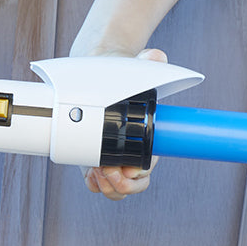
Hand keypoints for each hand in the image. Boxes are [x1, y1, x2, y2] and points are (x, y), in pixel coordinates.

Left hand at [81, 48, 166, 200]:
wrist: (97, 72)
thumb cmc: (119, 73)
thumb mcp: (133, 65)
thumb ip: (149, 61)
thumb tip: (157, 57)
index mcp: (146, 137)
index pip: (147, 167)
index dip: (137, 174)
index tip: (124, 168)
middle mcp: (131, 151)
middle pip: (133, 185)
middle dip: (120, 184)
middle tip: (105, 170)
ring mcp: (111, 158)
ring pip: (116, 188)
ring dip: (106, 186)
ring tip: (94, 171)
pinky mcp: (94, 160)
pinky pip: (98, 183)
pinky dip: (94, 183)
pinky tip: (88, 173)